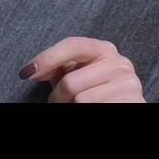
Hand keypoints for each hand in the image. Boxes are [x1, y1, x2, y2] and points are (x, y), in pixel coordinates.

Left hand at [19, 36, 145, 101]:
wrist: (122, 106)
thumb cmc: (96, 92)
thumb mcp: (77, 75)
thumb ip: (58, 67)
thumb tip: (33, 70)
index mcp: (104, 49)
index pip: (72, 45)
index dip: (47, 58)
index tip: (27, 73)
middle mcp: (119, 63)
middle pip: (70, 82)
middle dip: (57, 97)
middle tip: (59, 102)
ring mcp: (127, 84)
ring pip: (80, 101)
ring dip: (71, 107)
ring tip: (77, 106)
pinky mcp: (131, 102)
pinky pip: (93, 109)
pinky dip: (86, 113)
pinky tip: (94, 108)